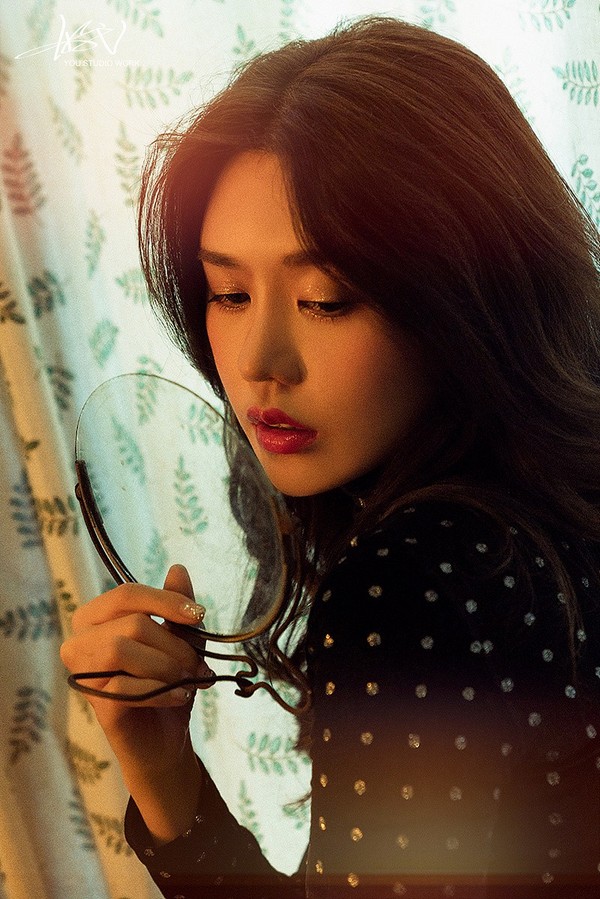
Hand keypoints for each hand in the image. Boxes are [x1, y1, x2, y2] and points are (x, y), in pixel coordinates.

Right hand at [60, 565, 211, 840]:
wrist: (165, 740)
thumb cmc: (167, 682)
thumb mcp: (178, 638)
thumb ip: (176, 604)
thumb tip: (178, 568)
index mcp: (96, 619)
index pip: (126, 594)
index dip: (165, 600)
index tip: (199, 615)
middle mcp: (80, 642)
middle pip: (130, 623)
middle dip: (174, 643)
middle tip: (196, 663)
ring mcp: (84, 674)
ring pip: (122, 649)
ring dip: (167, 664)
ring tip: (187, 679)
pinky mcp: (95, 705)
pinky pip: (126, 685)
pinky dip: (163, 690)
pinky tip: (179, 696)